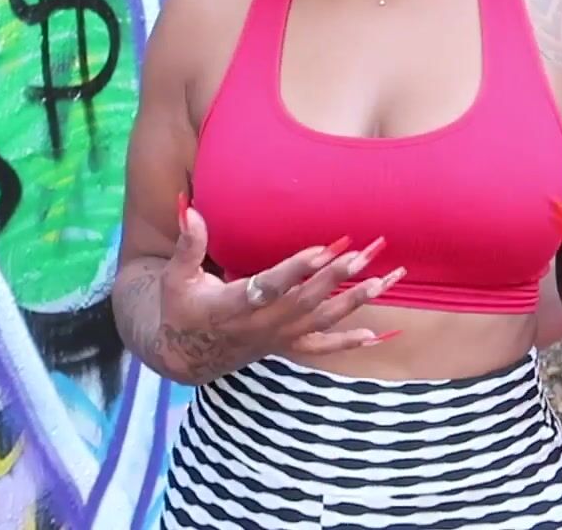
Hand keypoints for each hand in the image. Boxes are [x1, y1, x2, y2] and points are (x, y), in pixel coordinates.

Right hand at [151, 196, 405, 382]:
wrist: (185, 355)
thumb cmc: (181, 306)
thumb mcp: (177, 276)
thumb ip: (188, 244)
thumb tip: (189, 207)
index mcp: (233, 305)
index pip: (269, 287)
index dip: (296, 270)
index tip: (322, 250)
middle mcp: (260, 325)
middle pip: (305, 301)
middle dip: (336, 277)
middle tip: (364, 253)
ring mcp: (277, 339)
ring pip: (321, 320)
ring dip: (354, 301)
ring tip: (385, 280)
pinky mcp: (286, 347)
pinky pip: (322, 348)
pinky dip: (349, 342)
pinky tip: (378, 333)